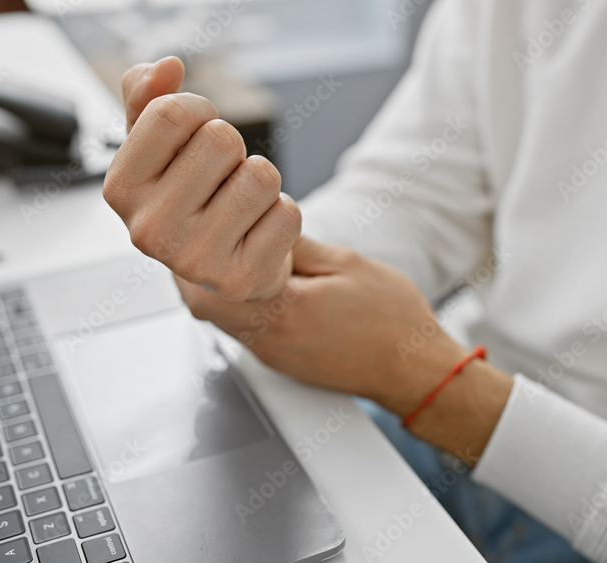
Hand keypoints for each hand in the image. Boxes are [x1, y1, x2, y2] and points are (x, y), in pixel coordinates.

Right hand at [103, 56, 300, 301]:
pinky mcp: (240, 281)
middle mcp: (149, 230)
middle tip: (220, 181)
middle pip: (221, 139)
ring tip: (240, 206)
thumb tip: (166, 67)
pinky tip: (257, 233)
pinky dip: (281, 216)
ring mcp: (194, 261)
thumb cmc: (191, 198)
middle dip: (232, 150)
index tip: (196, 132)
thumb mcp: (159, 144)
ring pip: (261, 175)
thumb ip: (149, 96)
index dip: (199, 110)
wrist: (223, 263)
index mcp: (120, 189)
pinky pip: (287, 214)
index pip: (173, 112)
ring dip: (261, 181)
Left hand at [176, 236, 469, 411]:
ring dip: (213, 287)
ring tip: (224, 254)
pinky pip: (242, 330)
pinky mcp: (280, 361)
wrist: (413, 370)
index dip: (194, 255)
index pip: (211, 285)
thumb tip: (261, 224)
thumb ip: (295, 245)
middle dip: (193, 271)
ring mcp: (273, 355)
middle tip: (198, 238)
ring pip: (219, 320)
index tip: (196, 228)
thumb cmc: (392, 321)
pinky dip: (236, 303)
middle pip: (203, 306)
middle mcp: (270, 339)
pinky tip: (254, 283)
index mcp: (284, 311)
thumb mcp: (346, 264)